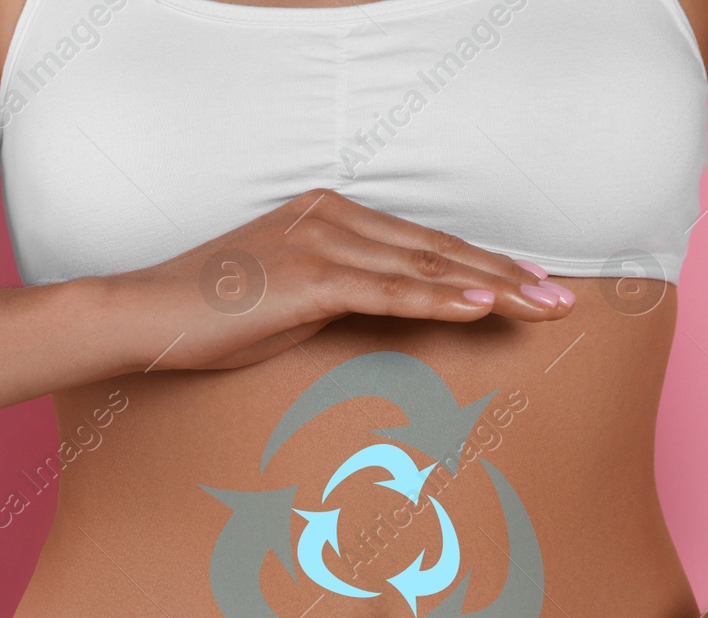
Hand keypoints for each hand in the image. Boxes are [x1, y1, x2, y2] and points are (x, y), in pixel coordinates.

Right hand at [114, 188, 575, 370]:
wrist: (143, 315)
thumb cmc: (205, 315)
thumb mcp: (283, 297)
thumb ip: (336, 291)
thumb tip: (379, 309)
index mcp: (328, 213)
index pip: (422, 242)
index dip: (484, 264)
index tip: (531, 284)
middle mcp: (332, 216)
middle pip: (438, 249)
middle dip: (509, 276)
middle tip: (564, 301)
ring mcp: (322, 241)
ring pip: (426, 267)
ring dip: (495, 290)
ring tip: (547, 309)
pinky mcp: (310, 277)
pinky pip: (390, 292)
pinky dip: (441, 298)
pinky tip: (486, 306)